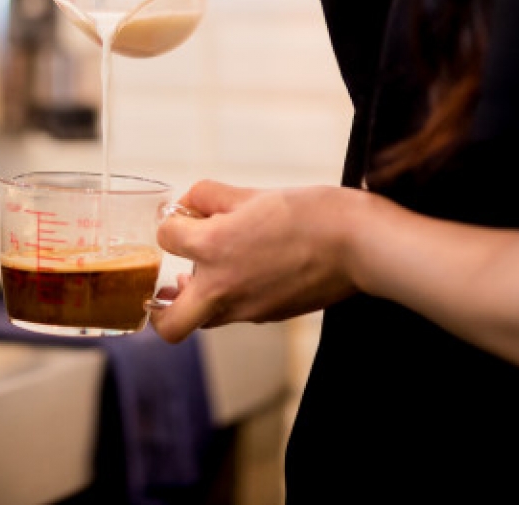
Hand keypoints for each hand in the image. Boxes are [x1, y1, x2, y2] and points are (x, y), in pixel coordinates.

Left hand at [149, 180, 361, 342]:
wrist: (360, 245)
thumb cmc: (311, 213)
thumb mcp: (253, 193)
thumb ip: (211, 198)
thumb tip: (190, 202)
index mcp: (213, 247)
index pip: (164, 238)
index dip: (171, 222)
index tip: (183, 215)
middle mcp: (222, 286)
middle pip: (169, 323)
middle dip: (158, 311)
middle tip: (164, 289)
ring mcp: (247, 308)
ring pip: (203, 320)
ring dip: (196, 302)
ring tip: (206, 275)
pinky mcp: (269, 316)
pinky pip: (235, 313)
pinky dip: (231, 297)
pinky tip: (247, 272)